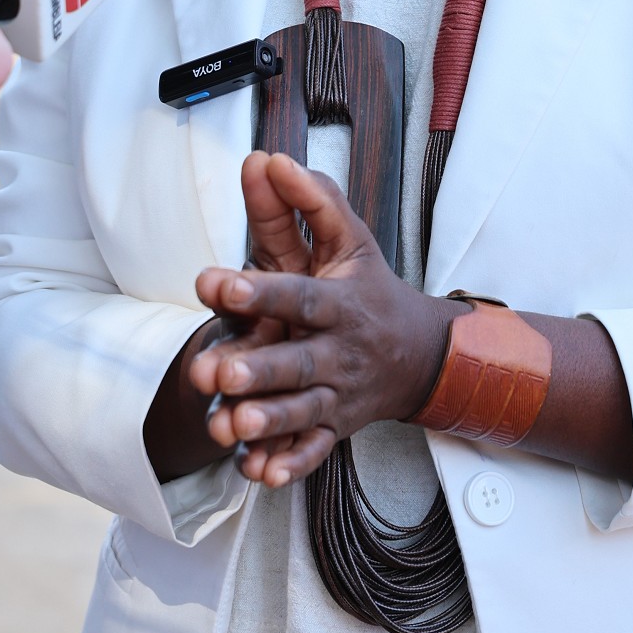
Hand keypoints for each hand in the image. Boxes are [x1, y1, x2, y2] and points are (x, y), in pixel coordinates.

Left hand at [191, 151, 456, 486]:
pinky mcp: (334, 428)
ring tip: (230, 424)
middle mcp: (338, 351)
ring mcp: (337, 394)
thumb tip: (272, 159)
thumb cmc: (371, 288)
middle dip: (258, 369)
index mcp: (339, 303)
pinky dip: (288, 465)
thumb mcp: (352, 238)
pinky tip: (258, 473)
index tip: (213, 284)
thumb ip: (313, 199)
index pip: (298, 295)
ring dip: (267, 421)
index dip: (258, 292)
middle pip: (297, 363)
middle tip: (216, 370)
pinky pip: (312, 452)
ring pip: (301, 412)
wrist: (419, 354)